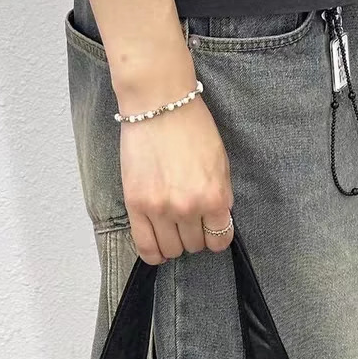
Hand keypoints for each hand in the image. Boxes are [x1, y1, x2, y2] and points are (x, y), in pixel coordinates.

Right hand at [119, 94, 233, 265]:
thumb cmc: (192, 127)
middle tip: (189, 221)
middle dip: (195, 236)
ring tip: (172, 227)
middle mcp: (189, 208)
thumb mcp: (220, 163)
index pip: (220, 239)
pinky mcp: (136, 205)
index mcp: (214, 197)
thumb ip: (221, 196)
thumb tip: (217, 221)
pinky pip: (146, 247)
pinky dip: (154, 253)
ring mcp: (161, 209)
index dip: (216, 236)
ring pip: (172, 249)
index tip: (210, 230)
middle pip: (195, 245)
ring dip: (174, 243)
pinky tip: (157, 249)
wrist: (159, 104)